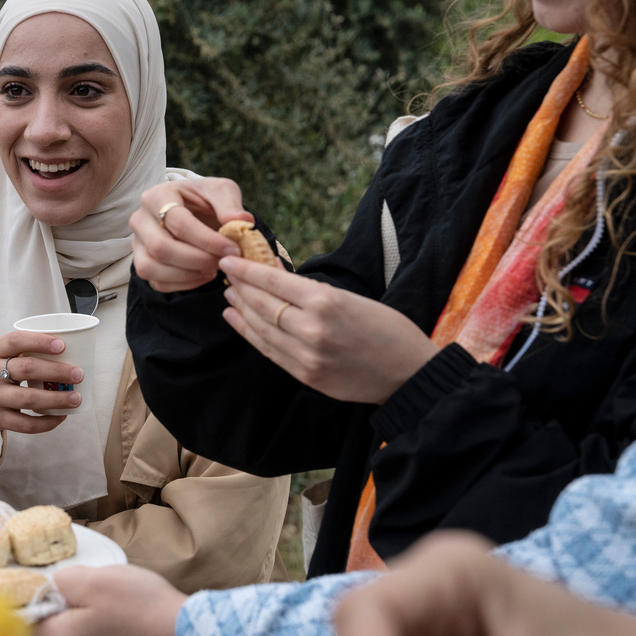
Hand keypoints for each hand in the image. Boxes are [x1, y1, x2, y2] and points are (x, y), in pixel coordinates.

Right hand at [0, 331, 83, 455]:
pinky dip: (46, 422)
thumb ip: (21, 353)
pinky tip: (61, 417)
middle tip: (78, 374)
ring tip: (76, 398)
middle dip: (56, 371)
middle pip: (26, 369)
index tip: (62, 345)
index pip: (15, 341)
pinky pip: (25, 424)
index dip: (39, 341)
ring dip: (56, 399)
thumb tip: (68, 353)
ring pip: (28, 398)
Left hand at [33, 564, 188, 635]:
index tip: (51, 590)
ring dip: (85, 629)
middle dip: (65, 614)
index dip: (33, 602)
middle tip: (94, 596)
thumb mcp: (93, 578)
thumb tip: (49, 590)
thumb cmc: (142, 608)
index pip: (23, 624)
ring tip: (116, 613)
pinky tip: (125, 630)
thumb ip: (58, 581)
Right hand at [129, 176, 253, 292]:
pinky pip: (156, 282)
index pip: (178, 223)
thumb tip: (241, 222)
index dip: (208, 240)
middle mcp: (139, 220)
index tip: (233, 249)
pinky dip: (184, 284)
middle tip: (223, 261)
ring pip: (151, 268)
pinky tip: (204, 274)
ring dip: (188, 275)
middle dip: (197, 260)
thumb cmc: (205, 200)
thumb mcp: (221, 191)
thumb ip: (231, 204)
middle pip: (161, 248)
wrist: (193, 211)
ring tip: (213, 269)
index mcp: (156, 196)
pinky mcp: (141, 263)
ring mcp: (137, 244)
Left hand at [219, 256, 439, 403]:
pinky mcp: (306, 376)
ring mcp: (306, 356)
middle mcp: (311, 329)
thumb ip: (312, 291)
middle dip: (240, 287)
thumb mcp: (352, 298)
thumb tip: (276, 274)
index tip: (229, 259)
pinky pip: (269, 351)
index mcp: (326, 302)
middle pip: (262, 304)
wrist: (409, 374)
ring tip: (230, 296)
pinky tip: (238, 320)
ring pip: (261, 329)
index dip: (247, 270)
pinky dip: (250, 334)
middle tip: (227, 275)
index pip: (273, 282)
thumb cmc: (388, 329)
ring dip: (241, 310)